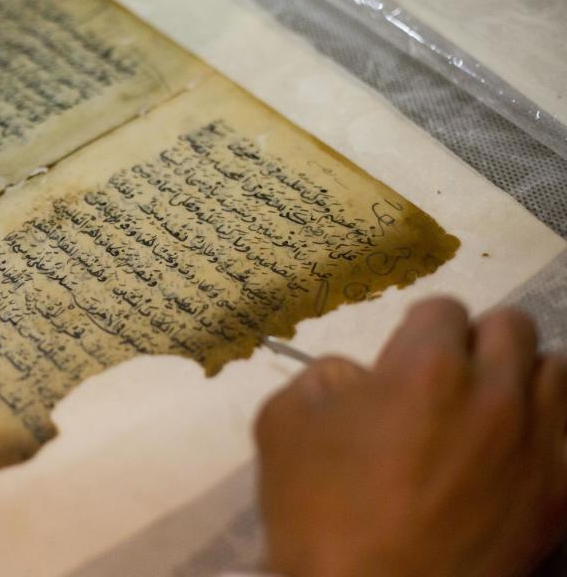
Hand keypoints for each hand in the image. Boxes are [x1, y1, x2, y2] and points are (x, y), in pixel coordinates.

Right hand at [255, 297, 566, 576]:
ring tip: (488, 410)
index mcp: (427, 367)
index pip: (441, 309)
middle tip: (447, 376)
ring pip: (556, 373)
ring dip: (520, 379)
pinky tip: (511, 458)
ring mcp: (538, 448)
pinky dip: (544, 435)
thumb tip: (361, 378)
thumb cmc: (317, 512)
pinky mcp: (559, 499)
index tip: (402, 357)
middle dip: (476, 340)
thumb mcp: (283, 423)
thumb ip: (323, 376)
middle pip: (512, 327)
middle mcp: (496, 394)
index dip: (416, 329)